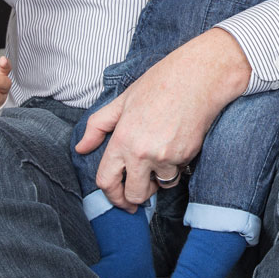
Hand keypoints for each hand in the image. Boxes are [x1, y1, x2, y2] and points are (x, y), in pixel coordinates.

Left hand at [74, 28, 248, 210]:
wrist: (197, 78)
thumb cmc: (160, 84)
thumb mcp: (122, 101)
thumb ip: (98, 126)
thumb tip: (81, 148)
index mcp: (122, 139)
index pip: (106, 181)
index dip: (111, 195)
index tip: (119, 199)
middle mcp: (141, 153)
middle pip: (133, 195)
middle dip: (135, 196)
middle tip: (140, 188)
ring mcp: (165, 157)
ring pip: (160, 186)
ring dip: (158, 180)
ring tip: (160, 159)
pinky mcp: (186, 157)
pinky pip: (177, 173)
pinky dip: (175, 167)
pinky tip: (176, 147)